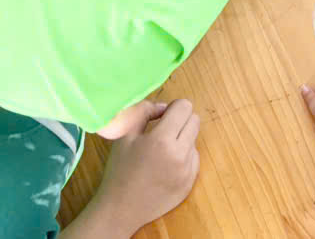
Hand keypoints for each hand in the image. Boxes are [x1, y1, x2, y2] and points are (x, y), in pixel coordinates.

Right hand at [91, 100, 200, 232]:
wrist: (121, 209)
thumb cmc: (120, 169)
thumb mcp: (124, 134)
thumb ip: (143, 111)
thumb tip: (163, 106)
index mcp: (162, 140)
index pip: (185, 107)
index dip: (172, 107)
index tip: (161, 117)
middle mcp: (180, 155)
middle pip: (194, 120)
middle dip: (180, 121)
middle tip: (163, 131)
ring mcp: (188, 171)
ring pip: (194, 139)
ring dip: (182, 139)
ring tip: (162, 152)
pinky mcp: (190, 183)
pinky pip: (194, 158)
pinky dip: (184, 156)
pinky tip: (166, 166)